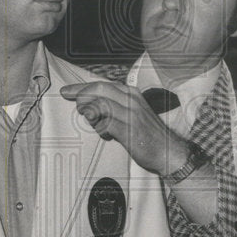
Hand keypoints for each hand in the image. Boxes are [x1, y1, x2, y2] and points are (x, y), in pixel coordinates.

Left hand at [60, 81, 188, 175]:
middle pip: (99, 89)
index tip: (68, 91)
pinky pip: (106, 123)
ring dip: (91, 114)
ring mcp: (131, 114)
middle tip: (74, 104)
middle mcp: (131, 100)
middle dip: (81, 95)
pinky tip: (106, 134)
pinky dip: (100, 129)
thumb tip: (91, 107)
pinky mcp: (129, 129)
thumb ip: (114, 108)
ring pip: (100, 104)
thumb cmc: (148, 135)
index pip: (102, 84)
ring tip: (94, 123)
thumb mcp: (132, 114)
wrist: (168, 152)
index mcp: (131, 94)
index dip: (82, 87)